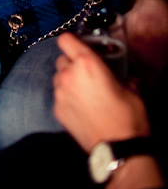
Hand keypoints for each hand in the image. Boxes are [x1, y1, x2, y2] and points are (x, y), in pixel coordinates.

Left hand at [53, 33, 150, 153]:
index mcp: (87, 63)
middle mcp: (69, 74)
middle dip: (72, 64)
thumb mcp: (131, 89)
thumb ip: (122, 75)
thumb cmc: (127, 117)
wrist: (118, 149)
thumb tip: (124, 76)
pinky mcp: (56, 110)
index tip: (79, 46)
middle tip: (86, 75)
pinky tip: (80, 108)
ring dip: (67, 81)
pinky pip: (58, 96)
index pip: (66, 40)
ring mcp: (60, 93)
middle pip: (61, 59)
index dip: (72, 41)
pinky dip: (66, 98)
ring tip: (83, 93)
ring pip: (58, 78)